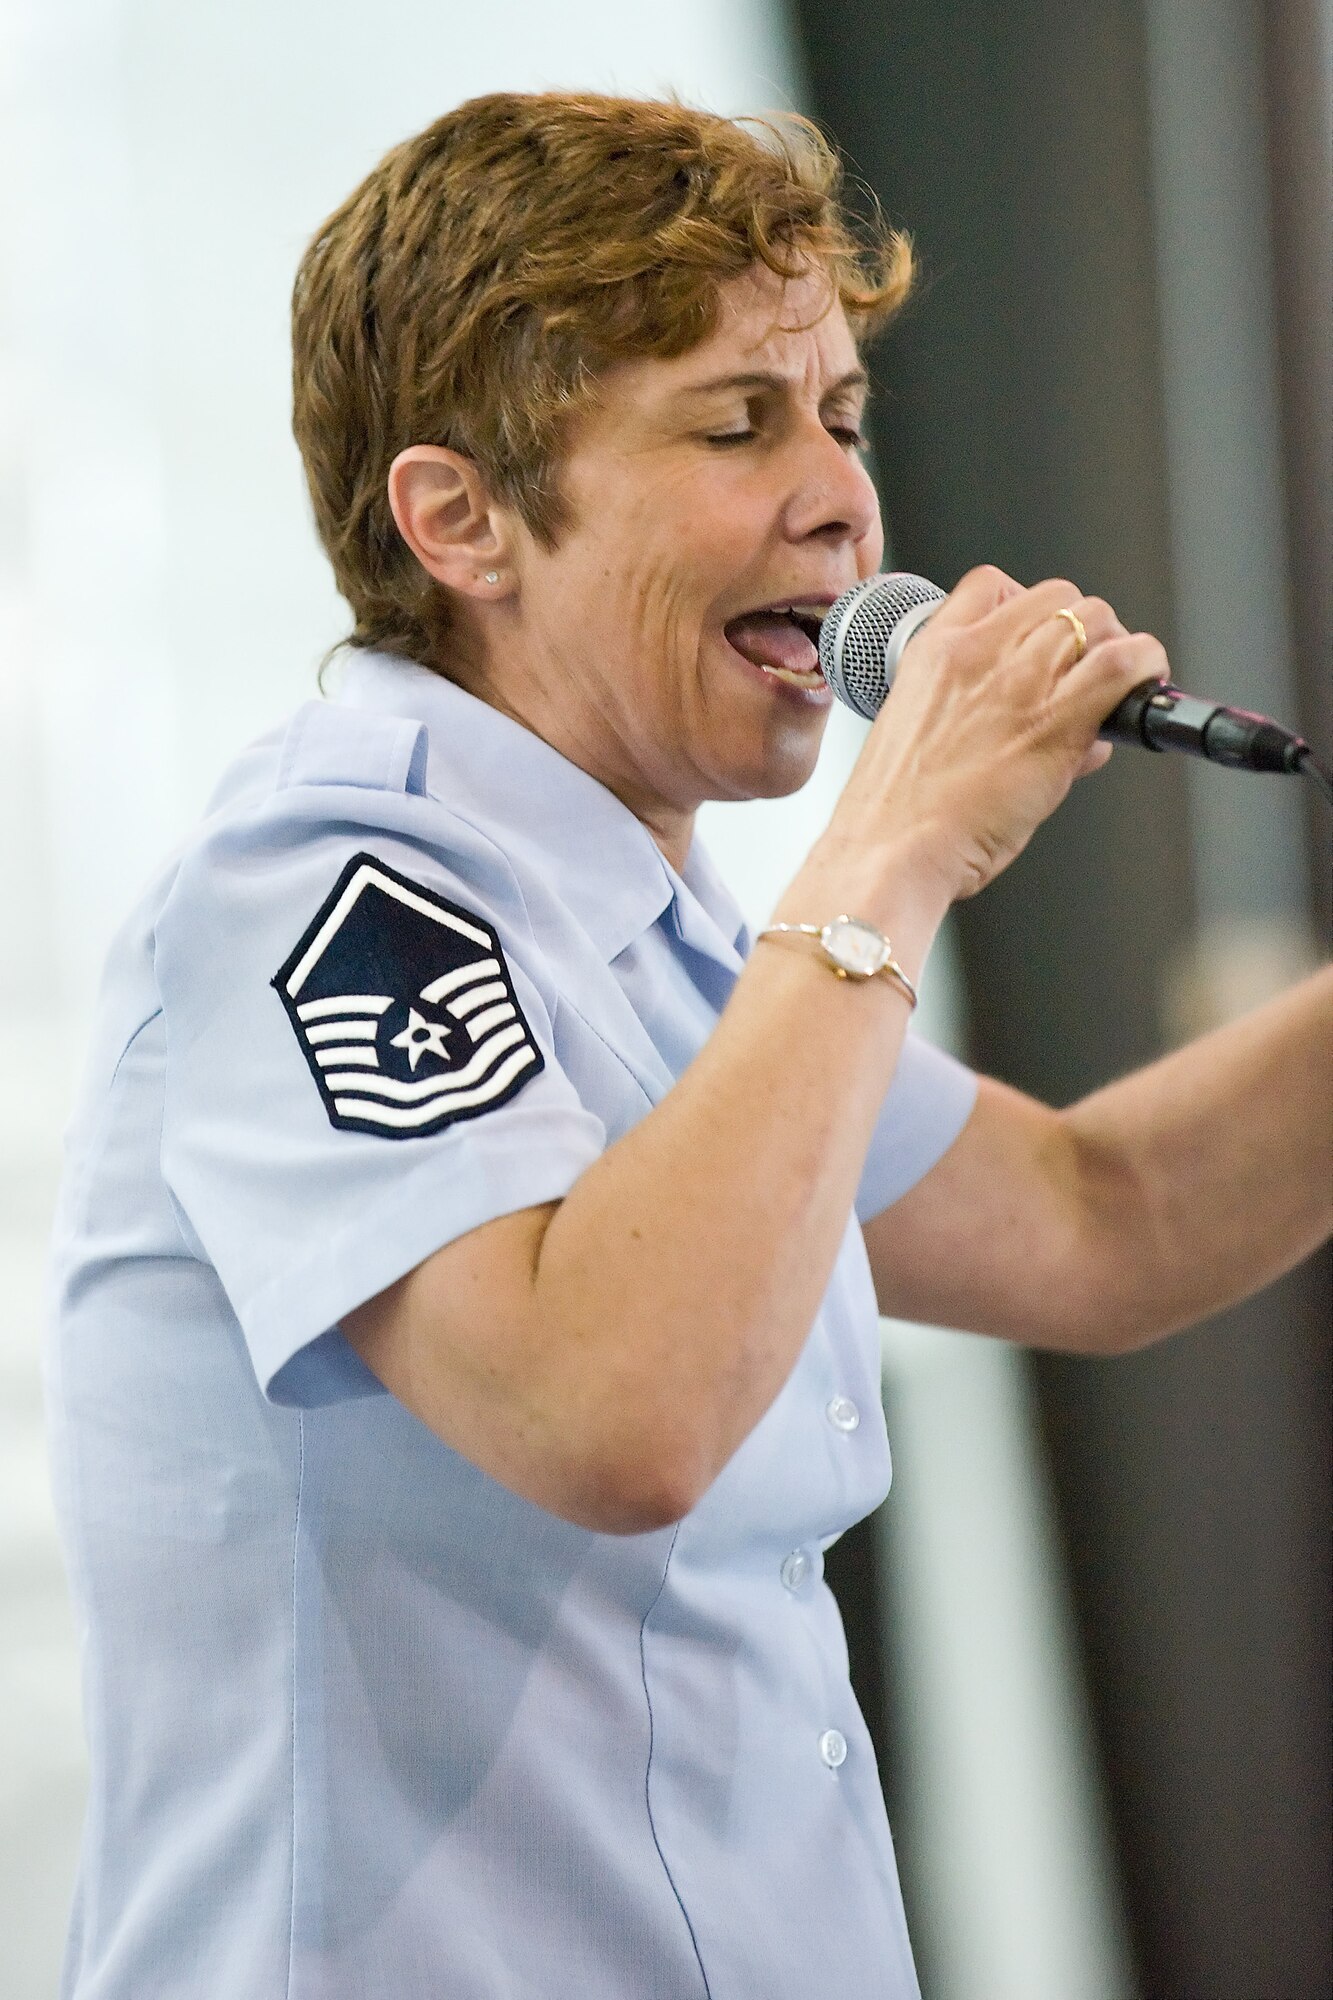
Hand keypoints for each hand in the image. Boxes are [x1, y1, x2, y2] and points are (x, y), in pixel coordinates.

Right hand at [824, 565, 1168, 902]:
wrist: (888, 851)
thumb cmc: (896, 814)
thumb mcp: (920, 735)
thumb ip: (978, 713)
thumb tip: (1047, 718)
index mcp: (933, 652)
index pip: (992, 585)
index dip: (1026, 607)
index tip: (1037, 640)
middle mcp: (976, 655)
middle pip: (1057, 597)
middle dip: (1080, 629)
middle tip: (1084, 671)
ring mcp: (1016, 684)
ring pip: (1095, 618)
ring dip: (1115, 647)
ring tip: (1115, 685)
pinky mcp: (1054, 722)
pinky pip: (1122, 663)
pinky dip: (1146, 665)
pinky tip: (1145, 684)